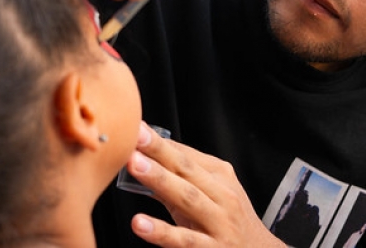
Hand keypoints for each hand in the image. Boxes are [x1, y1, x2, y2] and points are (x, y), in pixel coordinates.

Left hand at [126, 122, 285, 247]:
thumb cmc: (230, 221)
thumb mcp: (214, 195)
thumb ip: (183, 180)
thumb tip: (149, 162)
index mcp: (221, 176)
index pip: (187, 155)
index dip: (161, 143)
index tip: (138, 129)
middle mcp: (223, 194)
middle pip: (187, 169)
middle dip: (160, 151)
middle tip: (136, 136)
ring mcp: (219, 221)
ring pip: (187, 197)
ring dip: (160, 180)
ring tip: (135, 166)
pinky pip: (184, 239)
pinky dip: (161, 231)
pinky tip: (140, 223)